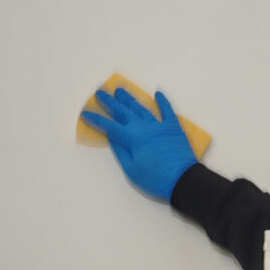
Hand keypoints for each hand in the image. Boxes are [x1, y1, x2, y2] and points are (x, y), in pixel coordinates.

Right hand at [79, 86, 195, 200]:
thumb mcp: (131, 169)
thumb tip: (111, 137)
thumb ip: (120, 151)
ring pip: (141, 108)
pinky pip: (167, 111)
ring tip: (120, 90)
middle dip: (110, 102)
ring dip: (130, 98)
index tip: (86, 113)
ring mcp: (159, 125)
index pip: (109, 126)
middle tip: (101, 93)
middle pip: (123, 112)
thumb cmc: (155, 179)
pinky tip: (158, 93)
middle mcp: (144, 127)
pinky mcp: (173, 127)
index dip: (96, 120)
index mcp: (132, 138)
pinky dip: (163, 101)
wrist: (183, 180)